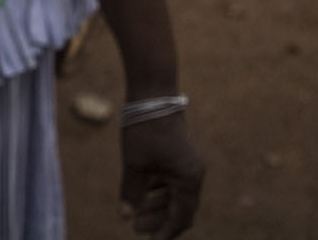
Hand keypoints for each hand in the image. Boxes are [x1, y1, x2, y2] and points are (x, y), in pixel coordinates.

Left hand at [118, 112, 203, 235]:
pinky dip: (158, 190)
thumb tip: (124, 217)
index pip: (180, 217)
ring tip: (135, 214)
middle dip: (159, 220)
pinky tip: (140, 193)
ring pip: (174, 194)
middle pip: (179, 208)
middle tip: (135, 228)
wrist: (153, 92)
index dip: (165, 232)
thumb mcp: (134, 163)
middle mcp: (193, 174)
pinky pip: (171, 180)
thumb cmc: (145, 128)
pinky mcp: (178, 154)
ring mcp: (187, 164)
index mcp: (188, 180)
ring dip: (157, 205)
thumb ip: (131, 192)